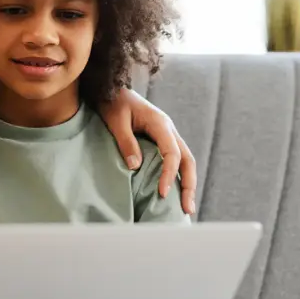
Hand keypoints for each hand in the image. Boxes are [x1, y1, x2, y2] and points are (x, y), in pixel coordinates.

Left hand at [100, 87, 196, 214]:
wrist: (110, 89)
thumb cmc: (112, 103)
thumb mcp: (116, 121)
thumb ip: (126, 142)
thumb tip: (135, 166)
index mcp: (160, 123)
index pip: (172, 153)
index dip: (169, 174)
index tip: (163, 193)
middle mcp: (168, 129)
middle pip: (187, 159)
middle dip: (189, 185)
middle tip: (187, 209)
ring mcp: (167, 134)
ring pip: (185, 161)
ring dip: (186, 183)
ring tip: (185, 208)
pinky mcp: (161, 140)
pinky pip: (175, 159)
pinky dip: (177, 176)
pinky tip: (174, 192)